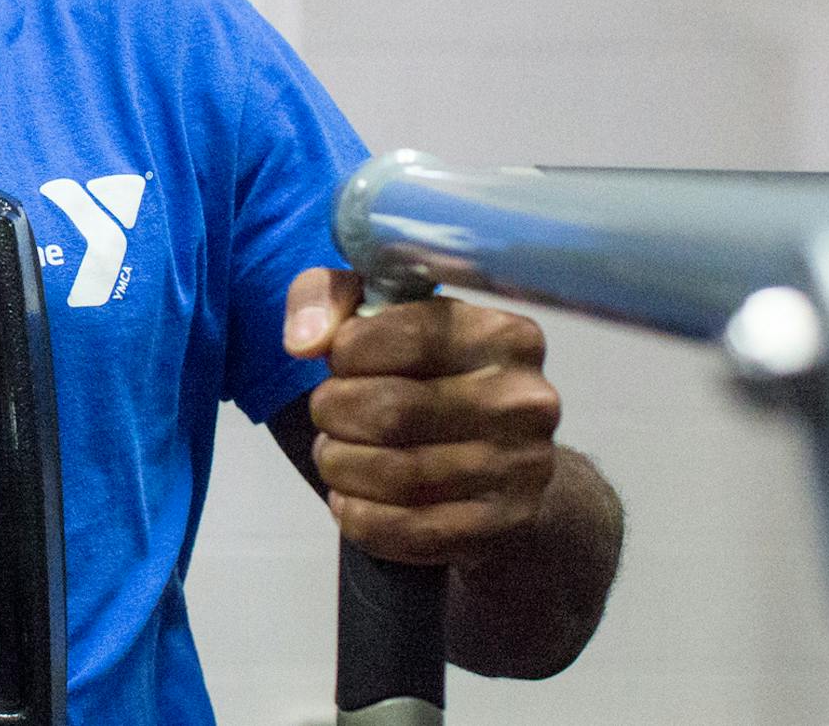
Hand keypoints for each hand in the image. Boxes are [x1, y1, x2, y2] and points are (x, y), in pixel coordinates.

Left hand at [284, 268, 560, 567]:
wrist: (501, 461)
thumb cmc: (430, 375)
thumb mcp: (385, 314)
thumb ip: (332, 297)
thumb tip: (304, 341)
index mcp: (504, 335)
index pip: (406, 335)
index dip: (348, 352)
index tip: (339, 362)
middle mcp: (525, 400)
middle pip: (393, 410)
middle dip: (334, 413)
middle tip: (328, 415)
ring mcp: (523, 468)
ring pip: (396, 476)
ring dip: (341, 466)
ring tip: (336, 456)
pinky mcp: (505, 525)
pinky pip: (409, 531)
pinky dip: (360, 518)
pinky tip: (351, 500)